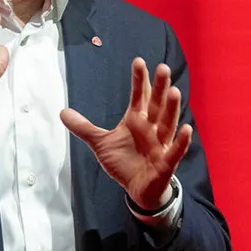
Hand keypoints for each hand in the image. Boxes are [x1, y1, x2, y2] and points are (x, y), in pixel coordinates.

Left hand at [61, 57, 192, 210]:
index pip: (139, 96)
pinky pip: (176, 150)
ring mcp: (161, 144)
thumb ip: (83, 127)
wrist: (137, 189)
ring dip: (171, 108)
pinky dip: (182, 141)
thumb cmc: (124, 163)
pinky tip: (187, 129)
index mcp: (137, 120)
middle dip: (160, 87)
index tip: (138, 61)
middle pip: (156, 104)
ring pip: (168, 123)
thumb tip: (62, 112)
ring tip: (174, 91)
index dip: (139, 80)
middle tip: (163, 67)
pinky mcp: (166, 162)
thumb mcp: (100, 143)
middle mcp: (151, 128)